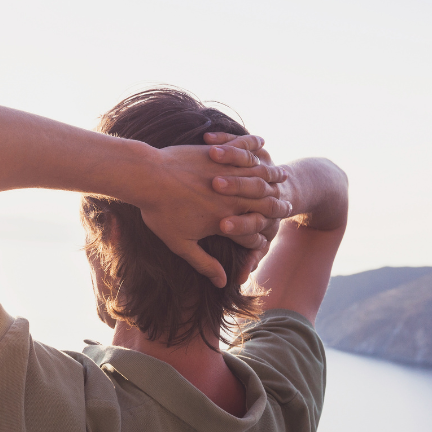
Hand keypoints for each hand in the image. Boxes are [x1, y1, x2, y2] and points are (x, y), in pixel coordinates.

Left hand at [133, 137, 291, 287]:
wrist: (146, 176)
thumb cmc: (159, 211)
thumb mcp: (179, 243)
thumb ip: (203, 263)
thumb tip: (222, 283)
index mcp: (225, 222)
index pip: (253, 235)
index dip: (260, 238)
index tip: (265, 238)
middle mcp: (232, 200)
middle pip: (264, 205)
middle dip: (276, 208)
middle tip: (285, 206)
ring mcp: (228, 175)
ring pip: (260, 178)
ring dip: (273, 178)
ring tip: (282, 177)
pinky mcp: (220, 155)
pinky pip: (244, 152)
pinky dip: (255, 151)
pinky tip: (263, 149)